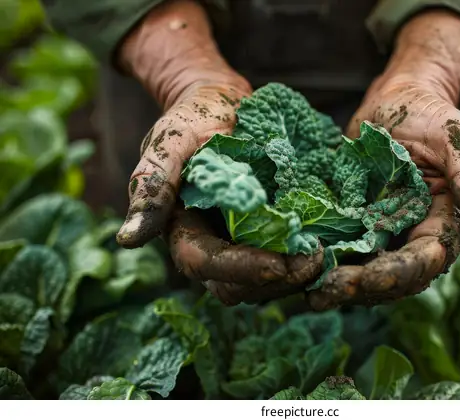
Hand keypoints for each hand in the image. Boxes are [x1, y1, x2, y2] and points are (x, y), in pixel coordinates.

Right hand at [114, 0, 322, 304]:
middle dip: (276, 280)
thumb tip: (127, 241)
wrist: (227, 108)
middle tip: (315, 261)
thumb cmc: (196, 119)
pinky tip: (331, 247)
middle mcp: (213, 248)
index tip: (279, 265)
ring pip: (265, 283)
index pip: (206, 265)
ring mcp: (243, 246)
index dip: (241, 270)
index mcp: (184, 233)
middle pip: (239, 285)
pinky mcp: (269, 238)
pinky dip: (306, 261)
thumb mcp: (172, 143)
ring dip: (296, 277)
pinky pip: (286, 262)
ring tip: (327, 256)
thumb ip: (152, 185)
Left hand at [306, 10, 459, 310]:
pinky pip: (335, 245)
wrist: (394, 102)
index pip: (424, 261)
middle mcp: (408, 238)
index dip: (399, 273)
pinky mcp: (350, 222)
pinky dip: (316, 257)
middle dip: (359, 287)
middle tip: (323, 292)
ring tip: (302, 287)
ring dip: (333, 281)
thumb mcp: (455, 142)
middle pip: (388, 276)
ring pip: (359, 269)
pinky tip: (291, 263)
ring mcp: (377, 233)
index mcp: (440, 226)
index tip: (370, 277)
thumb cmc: (430, 117)